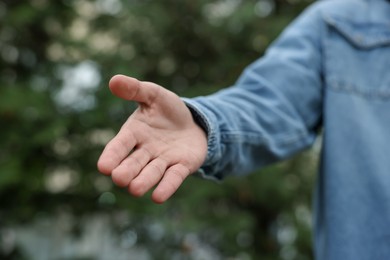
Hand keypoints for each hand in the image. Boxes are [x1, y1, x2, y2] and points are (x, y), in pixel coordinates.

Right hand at [97, 75, 207, 202]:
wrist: (194, 122)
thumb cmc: (168, 110)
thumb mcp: (154, 95)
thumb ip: (135, 89)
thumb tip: (114, 80)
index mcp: (134, 133)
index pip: (119, 146)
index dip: (112, 155)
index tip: (103, 167)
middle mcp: (145, 151)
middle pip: (133, 163)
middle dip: (127, 171)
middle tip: (119, 178)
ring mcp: (163, 161)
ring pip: (151, 173)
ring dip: (144, 181)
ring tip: (135, 189)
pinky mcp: (182, 167)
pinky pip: (173, 178)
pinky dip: (166, 186)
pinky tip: (158, 197)